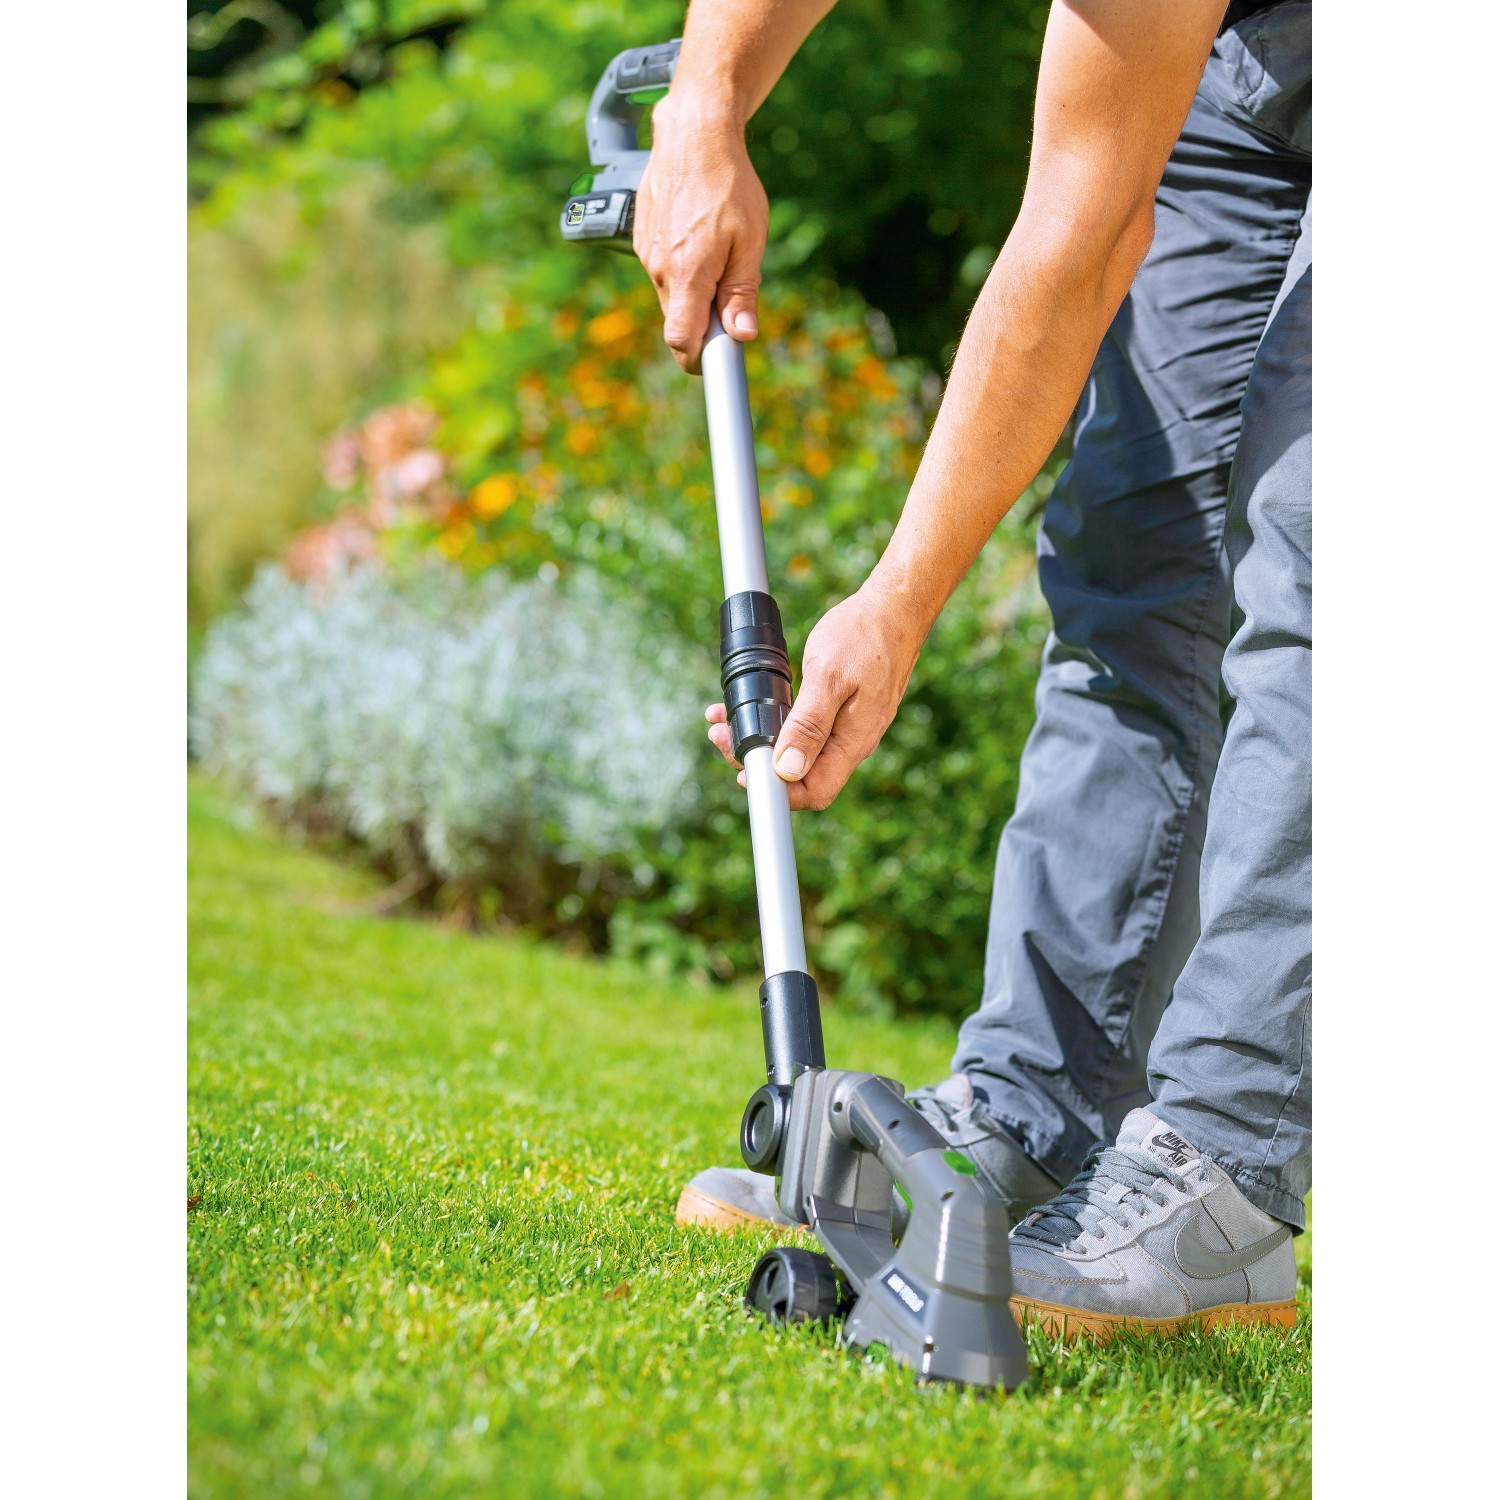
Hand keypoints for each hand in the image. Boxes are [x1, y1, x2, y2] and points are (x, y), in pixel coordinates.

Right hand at [634, 92, 767, 372]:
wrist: (692, 134)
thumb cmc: (728, 184)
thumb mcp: (749, 240)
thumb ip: (743, 292)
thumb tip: (742, 334)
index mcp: (687, 274)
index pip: (681, 341)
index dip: (699, 360)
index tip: (718, 364)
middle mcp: (660, 269)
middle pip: (678, 323)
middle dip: (703, 325)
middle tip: (733, 303)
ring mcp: (648, 255)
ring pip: (673, 297)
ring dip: (695, 294)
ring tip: (720, 257)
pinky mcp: (643, 241)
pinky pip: (665, 272)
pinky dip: (684, 271)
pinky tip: (701, 240)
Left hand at [706, 580, 925, 809]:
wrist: (893, 609)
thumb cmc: (864, 637)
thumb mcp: (828, 677)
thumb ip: (809, 725)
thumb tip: (787, 769)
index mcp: (853, 741)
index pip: (815, 791)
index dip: (778, 792)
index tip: (744, 772)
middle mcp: (852, 742)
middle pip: (803, 776)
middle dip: (759, 763)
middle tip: (723, 736)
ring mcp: (848, 728)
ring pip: (800, 752)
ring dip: (762, 741)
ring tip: (725, 718)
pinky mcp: (841, 712)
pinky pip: (807, 731)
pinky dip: (777, 723)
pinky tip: (756, 706)